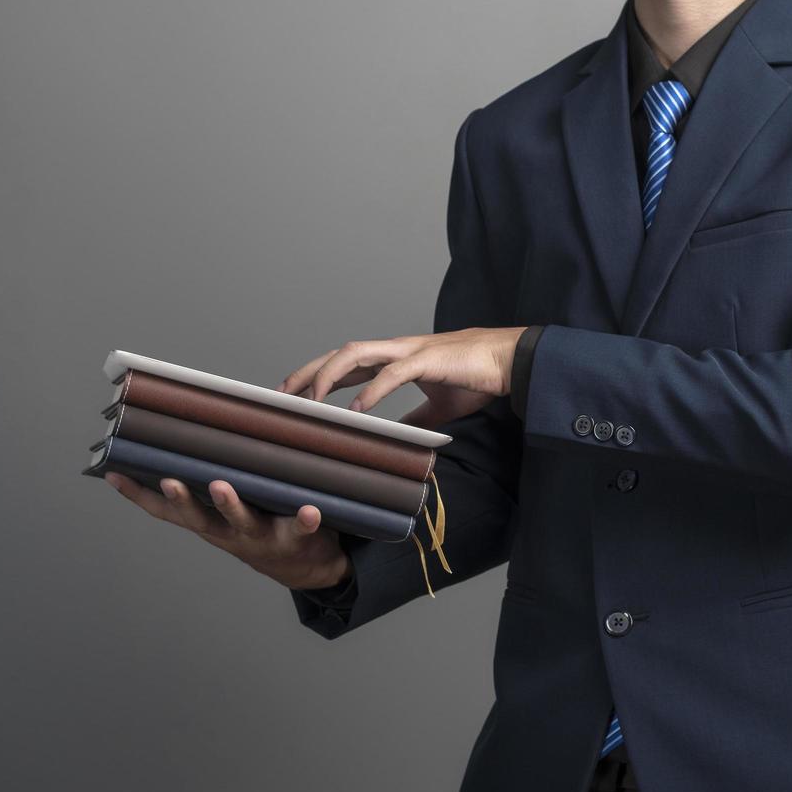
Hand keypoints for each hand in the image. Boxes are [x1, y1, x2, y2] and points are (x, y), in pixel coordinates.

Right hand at [103, 472, 353, 590]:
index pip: (167, 511)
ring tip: (221, 487)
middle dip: (184, 500)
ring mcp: (260, 537)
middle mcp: (229, 533)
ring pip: (243, 521)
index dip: (139, 494)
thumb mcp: (228, 512)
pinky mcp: (295, 537)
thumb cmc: (260, 526)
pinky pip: (300, 528)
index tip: (113, 473)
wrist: (306, 569)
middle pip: (200, 519)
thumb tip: (190, 435)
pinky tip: (310, 510)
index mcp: (209, 524)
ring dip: (231, 505)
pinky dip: (304, 520)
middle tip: (170, 481)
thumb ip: (211, 479)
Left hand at [277, 326, 527, 427]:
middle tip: (281, 396)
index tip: (293, 397)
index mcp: (394, 359)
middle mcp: (395, 350)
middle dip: (308, 373)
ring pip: (356, 354)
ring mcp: (409, 352)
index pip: (346, 366)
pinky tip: (357, 409)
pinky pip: (393, 373)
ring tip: (312, 401)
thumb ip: (414, 420)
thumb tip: (398, 440)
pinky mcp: (428, 360)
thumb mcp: (438, 407)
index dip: (316, 377)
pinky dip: (372, 391)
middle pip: (339, 356)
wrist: (510, 361)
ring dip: (330, 376)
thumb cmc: (476, 378)